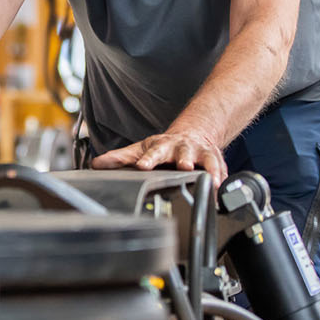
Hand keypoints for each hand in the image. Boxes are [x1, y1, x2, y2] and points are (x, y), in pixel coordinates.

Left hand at [90, 130, 226, 185]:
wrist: (193, 134)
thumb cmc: (163, 147)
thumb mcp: (141, 150)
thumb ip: (120, 159)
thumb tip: (96, 164)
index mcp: (161, 146)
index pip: (152, 153)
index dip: (148, 160)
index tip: (143, 166)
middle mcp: (182, 148)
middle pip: (183, 153)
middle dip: (184, 159)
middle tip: (184, 166)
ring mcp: (200, 153)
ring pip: (206, 158)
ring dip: (208, 168)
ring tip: (210, 179)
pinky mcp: (215, 160)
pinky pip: (221, 169)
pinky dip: (222, 177)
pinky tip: (222, 185)